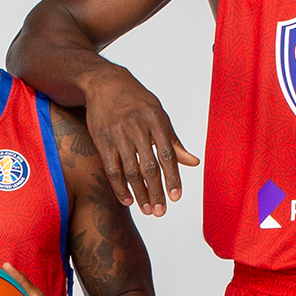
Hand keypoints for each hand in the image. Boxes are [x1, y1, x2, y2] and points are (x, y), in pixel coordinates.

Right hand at [79, 65, 198, 215]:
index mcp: (156, 120)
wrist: (105, 83)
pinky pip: (111, 169)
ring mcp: (118, 134)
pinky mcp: (101, 140)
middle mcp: (137, 127)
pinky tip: (127, 200)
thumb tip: (194, 163)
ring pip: (130, 170)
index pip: (167, 154)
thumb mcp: (159, 115)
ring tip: (147, 210)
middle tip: (161, 211)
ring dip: (139, 193)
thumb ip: (174, 141)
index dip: (172, 177)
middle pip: (149, 166)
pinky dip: (119, 187)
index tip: (176, 197)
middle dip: (156, 191)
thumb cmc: (136, 101)